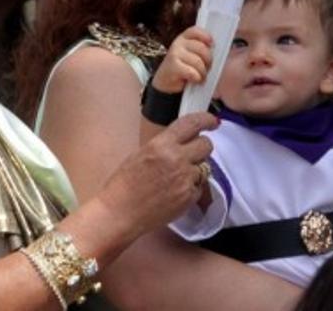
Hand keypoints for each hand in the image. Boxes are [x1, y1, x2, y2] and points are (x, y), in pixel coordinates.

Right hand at [98, 112, 216, 234]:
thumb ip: (166, 145)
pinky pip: (199, 187)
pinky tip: (174, 193)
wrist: (120, 212)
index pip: (193, 123)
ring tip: (175, 179)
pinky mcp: (189, 197)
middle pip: (206, 145)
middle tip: (193, 154)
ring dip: (195, 170)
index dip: (206, 119)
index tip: (213, 121)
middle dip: (202, 148)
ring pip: (204, 168)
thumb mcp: (142, 153)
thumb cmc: (124, 184)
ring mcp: (185, 179)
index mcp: (162, 144)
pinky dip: (190, 189)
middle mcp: (177, 159)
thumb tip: (184, 140)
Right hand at [152, 26, 212, 93]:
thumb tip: (214, 50)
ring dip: (203, 73)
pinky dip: (197, 78)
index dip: (206, 36)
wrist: (165, 81)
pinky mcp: (173, 66)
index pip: (195, 31)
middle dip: (208, 61)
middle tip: (207, 68)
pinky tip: (194, 80)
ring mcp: (174, 54)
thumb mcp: (191, 54)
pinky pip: (192, 72)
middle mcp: (178, 43)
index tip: (212, 45)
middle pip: (202, 48)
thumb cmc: (183, 67)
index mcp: (184, 38)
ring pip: (198, 62)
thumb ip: (200, 49)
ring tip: (200, 77)